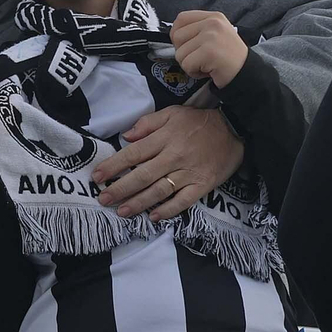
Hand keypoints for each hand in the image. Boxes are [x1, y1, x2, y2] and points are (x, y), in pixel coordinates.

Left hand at [91, 106, 244, 221]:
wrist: (235, 129)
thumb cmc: (198, 122)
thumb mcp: (172, 114)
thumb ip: (147, 124)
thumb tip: (126, 136)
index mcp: (164, 138)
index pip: (133, 153)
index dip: (113, 166)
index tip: (96, 177)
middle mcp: (174, 157)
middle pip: (142, 176)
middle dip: (120, 189)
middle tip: (103, 199)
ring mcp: (189, 173)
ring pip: (159, 191)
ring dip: (139, 203)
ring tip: (122, 211)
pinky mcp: (203, 185)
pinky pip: (184, 201)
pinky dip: (169, 210)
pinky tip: (154, 217)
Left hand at [170, 11, 247, 88]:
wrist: (247, 73)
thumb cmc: (227, 57)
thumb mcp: (215, 34)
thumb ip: (197, 30)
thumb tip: (173, 35)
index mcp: (213, 17)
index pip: (181, 19)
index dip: (177, 34)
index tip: (187, 45)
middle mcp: (212, 23)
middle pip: (177, 37)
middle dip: (184, 52)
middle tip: (200, 58)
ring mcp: (211, 36)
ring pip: (180, 53)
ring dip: (189, 64)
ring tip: (206, 64)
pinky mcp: (209, 52)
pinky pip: (186, 64)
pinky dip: (194, 72)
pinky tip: (208, 70)